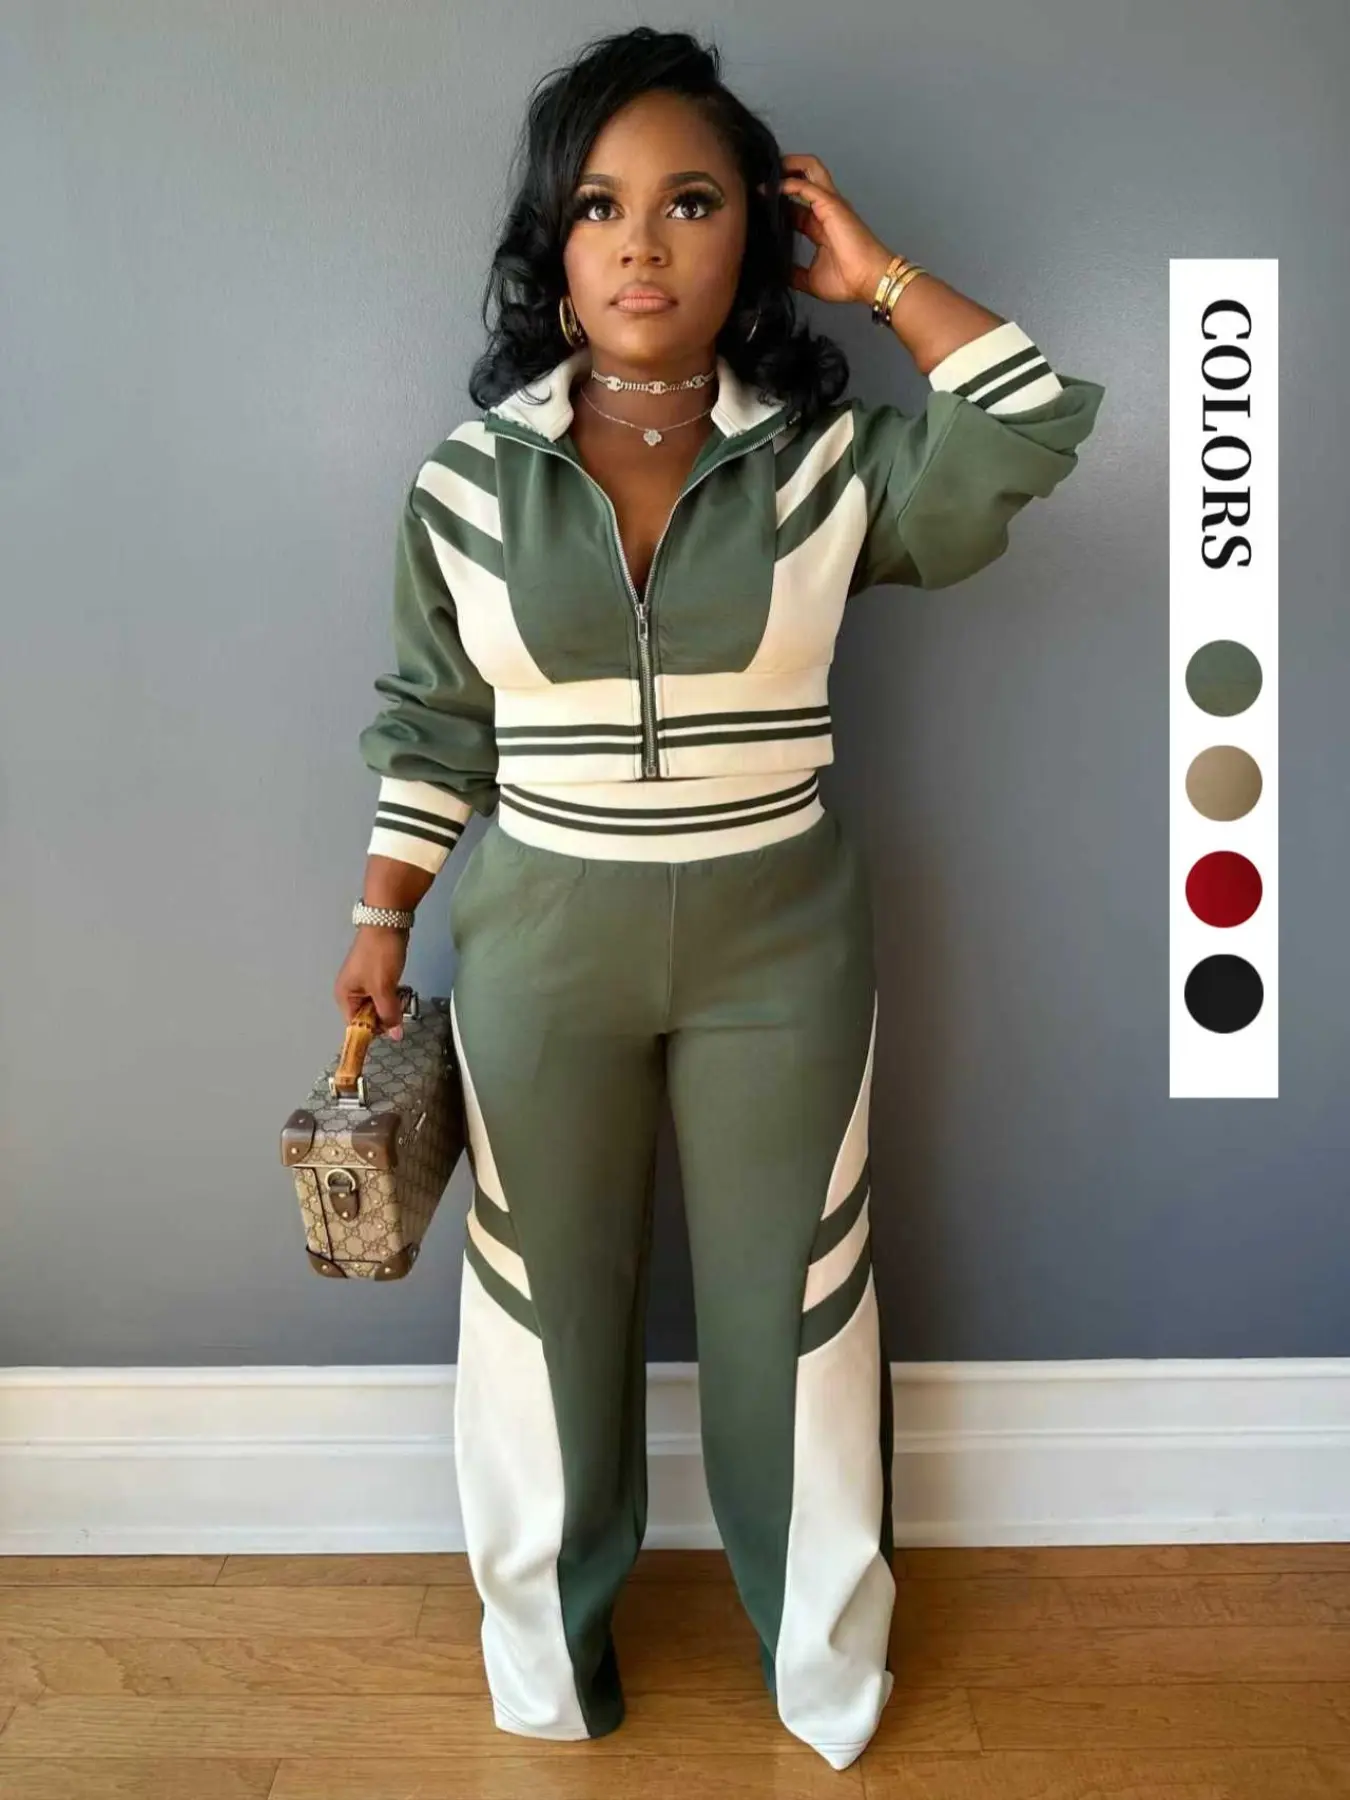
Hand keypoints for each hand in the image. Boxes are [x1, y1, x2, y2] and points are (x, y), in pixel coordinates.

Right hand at [333, 927, 409, 1041]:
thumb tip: (395, 1036)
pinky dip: (392, 995)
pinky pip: (383, 993)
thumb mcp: (383, 988)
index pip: (356, 1025)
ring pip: (377, 1005)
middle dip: (384, 1016)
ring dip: (390, 1005)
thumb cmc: (379, 955)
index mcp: (344, 996)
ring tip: (401, 998)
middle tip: (399, 1009)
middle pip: (367, 1016)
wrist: (387, 922)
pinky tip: (401, 991)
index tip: (392, 1030)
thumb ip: (388, 1014)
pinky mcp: (375, 974)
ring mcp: (363, 982)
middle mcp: (350, 992)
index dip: (373, 1030)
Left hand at [759, 154, 895, 307]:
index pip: (794, 205)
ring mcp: (829, 204)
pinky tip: (772, 188)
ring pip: (809, 170)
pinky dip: (789, 184)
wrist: (869, 281)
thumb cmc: (847, 280)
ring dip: (789, 166)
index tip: (756, 202)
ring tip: (768, 170)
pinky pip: (807, 186)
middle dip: (785, 170)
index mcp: (819, 226)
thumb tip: (777, 275)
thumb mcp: (810, 280)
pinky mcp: (831, 204)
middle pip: (805, 176)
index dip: (776, 201)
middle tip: (761, 176)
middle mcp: (825, 209)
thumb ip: (794, 274)